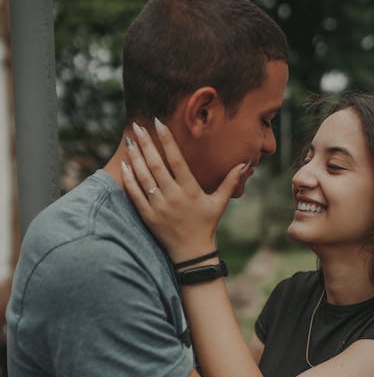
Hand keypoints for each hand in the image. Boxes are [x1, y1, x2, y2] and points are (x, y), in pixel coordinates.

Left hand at [121, 119, 246, 261]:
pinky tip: (124, 165)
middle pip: (156, 165)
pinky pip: (135, 195)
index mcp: (191, 189)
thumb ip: (230, 181)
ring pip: (143, 177)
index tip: (158, 122)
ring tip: (129, 141)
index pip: (177, 159)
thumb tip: (245, 163)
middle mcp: (174, 196)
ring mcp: (159, 206)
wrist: (192, 253)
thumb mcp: (220, 202)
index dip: (167, 140)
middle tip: (137, 126)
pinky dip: (129, 179)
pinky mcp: (148, 216)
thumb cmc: (206, 224)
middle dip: (145, 144)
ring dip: (135, 158)